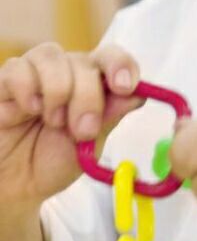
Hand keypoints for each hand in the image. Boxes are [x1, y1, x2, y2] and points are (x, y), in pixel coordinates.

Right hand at [0, 42, 144, 208]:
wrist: (13, 184)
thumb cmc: (52, 162)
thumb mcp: (87, 147)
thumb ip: (108, 118)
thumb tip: (138, 93)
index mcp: (92, 85)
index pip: (111, 59)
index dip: (122, 66)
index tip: (124, 88)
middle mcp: (65, 72)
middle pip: (84, 61)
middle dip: (88, 97)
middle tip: (81, 130)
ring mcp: (34, 72)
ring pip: (52, 55)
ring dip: (57, 91)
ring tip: (52, 122)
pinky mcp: (4, 80)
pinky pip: (17, 68)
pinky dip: (26, 90)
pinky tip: (25, 112)